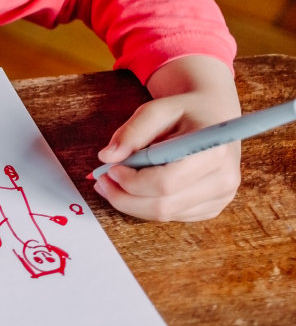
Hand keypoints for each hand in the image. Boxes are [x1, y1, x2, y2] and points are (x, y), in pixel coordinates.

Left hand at [93, 54, 241, 220]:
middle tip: (102, 181)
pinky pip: (172, 216)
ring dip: (132, 203)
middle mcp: (223, 179)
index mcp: (213, 151)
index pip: (165, 182)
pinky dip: (147, 205)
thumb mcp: (156, 109)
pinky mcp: (213, 206)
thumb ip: (132, 132)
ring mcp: (221, 196)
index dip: (131, 181)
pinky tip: (137, 187)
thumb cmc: (184, 111)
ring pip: (165, 215)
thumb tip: (107, 157)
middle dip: (124, 197)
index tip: (111, 168)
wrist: (213, 115)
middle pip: (163, 206)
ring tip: (114, 182)